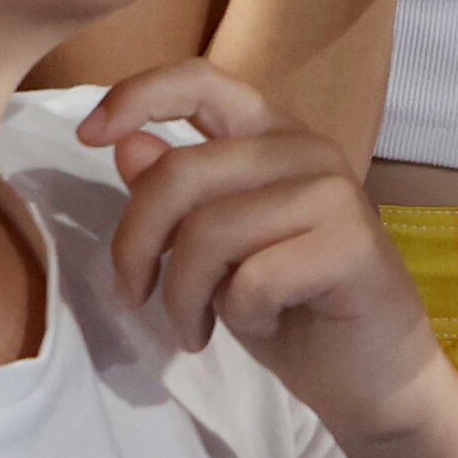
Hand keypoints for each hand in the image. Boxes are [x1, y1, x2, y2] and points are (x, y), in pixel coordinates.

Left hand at [84, 60, 454, 444]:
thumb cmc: (289, 307)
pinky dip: (239, 317)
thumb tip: (124, 144)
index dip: (136, 97)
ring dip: (184, 297)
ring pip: (209, 231)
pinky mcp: (352, 244)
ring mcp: (334, 192)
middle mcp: (305, 149)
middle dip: (134, 245)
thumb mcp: (213, 251)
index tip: (86, 135)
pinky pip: (253, 279)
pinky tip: (263, 325)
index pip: (200, 82)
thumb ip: (176, 197)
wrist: (370, 375)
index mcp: (271, 135)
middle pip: (180, 174)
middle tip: (133, 297)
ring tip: (195, 329)